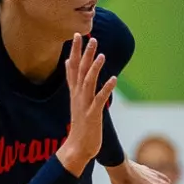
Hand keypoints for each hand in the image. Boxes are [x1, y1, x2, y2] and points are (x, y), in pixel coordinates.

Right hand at [56, 34, 117, 175]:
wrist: (77, 148)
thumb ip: (74, 82)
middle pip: (80, 71)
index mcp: (74, 92)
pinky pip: (99, 100)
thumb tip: (69, 64)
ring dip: (94, 68)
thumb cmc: (80, 125)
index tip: (76, 35)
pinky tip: (114, 79)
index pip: (73, 67)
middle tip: (90, 37)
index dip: (75, 51)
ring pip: (88, 82)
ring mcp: (84, 105)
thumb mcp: (75, 100)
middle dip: (85, 54)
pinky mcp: (92, 115)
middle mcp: (78, 96)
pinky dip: (106, 89)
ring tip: (101, 54)